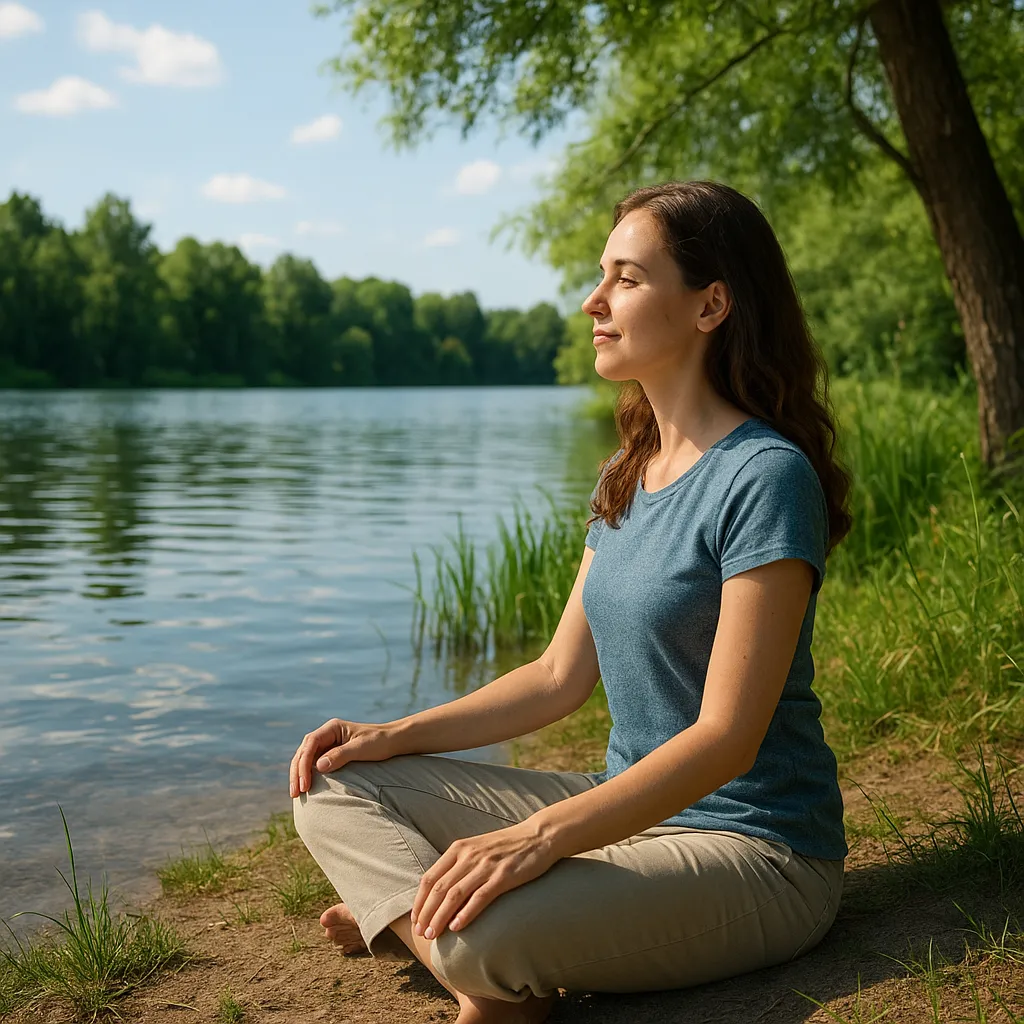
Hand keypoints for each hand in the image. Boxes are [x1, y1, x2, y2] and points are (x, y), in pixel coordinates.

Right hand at [289, 718, 396, 797]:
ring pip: (305, 759)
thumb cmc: (379, 742)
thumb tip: (318, 766)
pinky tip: (305, 788)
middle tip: (295, 793)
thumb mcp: (361, 748)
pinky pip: (314, 765)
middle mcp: (326, 734)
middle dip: (297, 772)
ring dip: (299, 775)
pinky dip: (307, 775)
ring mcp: (327, 744)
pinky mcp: (331, 754)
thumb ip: (340, 755)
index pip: (310, 744)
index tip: (305, 783)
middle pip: (303, 752)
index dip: (304, 764)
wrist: (393, 741)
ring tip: (296, 794)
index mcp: (332, 728)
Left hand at [411, 821, 558, 939]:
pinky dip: (465, 914)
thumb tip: (441, 891)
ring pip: (454, 895)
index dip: (419, 901)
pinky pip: (479, 897)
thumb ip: (459, 864)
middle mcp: (469, 856)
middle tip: (421, 934)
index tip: (416, 920)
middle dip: (427, 914)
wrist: (538, 836)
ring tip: (433, 935)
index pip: (430, 877)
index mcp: (459, 848)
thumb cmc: (507, 846)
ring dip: (440, 918)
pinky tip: (457, 928)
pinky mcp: (503, 876)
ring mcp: (486, 866)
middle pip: (439, 889)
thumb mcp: (477, 848)